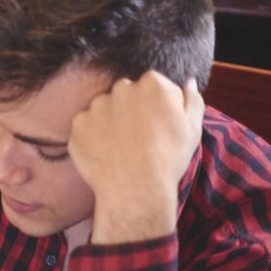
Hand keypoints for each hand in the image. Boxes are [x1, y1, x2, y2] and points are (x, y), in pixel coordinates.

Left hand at [68, 71, 203, 243]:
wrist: (135, 189)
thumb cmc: (169, 158)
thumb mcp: (192, 128)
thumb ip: (191, 99)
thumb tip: (187, 81)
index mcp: (153, 84)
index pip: (151, 84)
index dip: (155, 104)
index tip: (157, 122)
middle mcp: (121, 89)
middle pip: (125, 92)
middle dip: (131, 108)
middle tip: (139, 135)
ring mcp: (96, 106)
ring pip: (103, 107)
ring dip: (110, 120)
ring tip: (122, 146)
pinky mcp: (78, 124)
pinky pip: (86, 124)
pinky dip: (93, 135)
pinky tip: (106, 151)